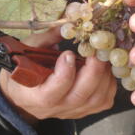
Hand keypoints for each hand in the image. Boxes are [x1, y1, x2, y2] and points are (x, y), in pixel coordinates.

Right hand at [0, 28, 116, 123]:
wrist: (24, 94)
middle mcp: (56, 108)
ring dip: (105, 75)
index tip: (68, 53)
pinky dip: (110, 84)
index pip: (52, 93)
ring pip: (97, 99)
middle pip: (81, 95)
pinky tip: (106, 69)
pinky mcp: (85, 110)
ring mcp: (73, 111)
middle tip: (97, 50)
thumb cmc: (24, 70)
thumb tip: (70, 23)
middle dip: (94, 70)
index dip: (64, 73)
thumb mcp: (29, 51)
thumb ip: (48, 38)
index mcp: (36, 96)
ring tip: (103, 57)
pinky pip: (105, 101)